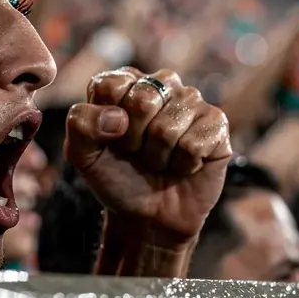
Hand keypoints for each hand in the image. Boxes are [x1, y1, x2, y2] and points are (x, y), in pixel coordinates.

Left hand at [64, 67, 231, 244]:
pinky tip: (182, 164)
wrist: (148, 214)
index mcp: (123, 83)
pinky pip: (194, 144)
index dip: (106, 122)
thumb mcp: (82, 154)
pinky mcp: (217, 123)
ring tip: (159, 159)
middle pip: (142, 100)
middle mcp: (158, 84)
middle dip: (133, 140)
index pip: (110, 86)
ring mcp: (191, 101)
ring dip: (157, 156)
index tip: (111, 139)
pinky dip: (182, 164)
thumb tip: (118, 117)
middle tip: (136, 151)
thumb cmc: (116, 176)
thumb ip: (81, 124)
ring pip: (168, 127)